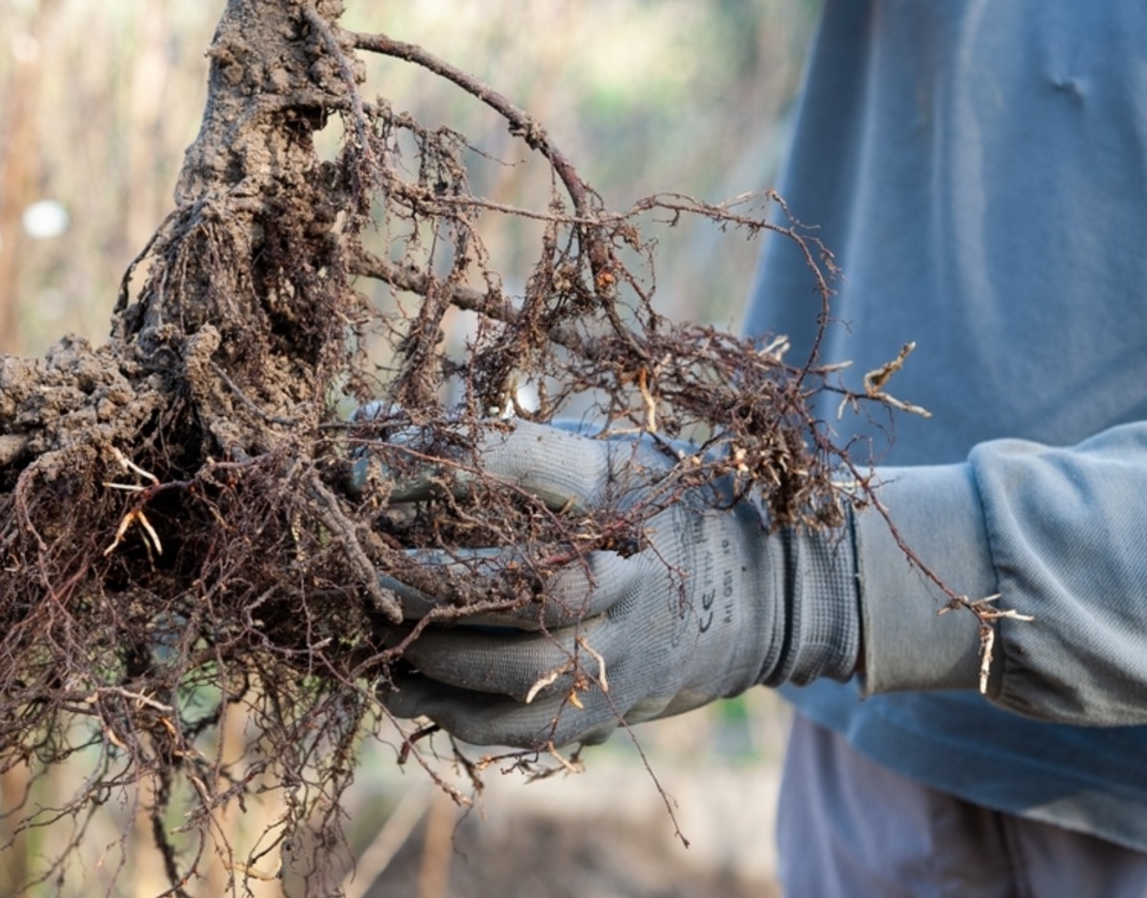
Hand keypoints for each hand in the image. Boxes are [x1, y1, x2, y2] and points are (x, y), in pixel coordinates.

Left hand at [379, 420, 860, 748]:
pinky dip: (462, 718)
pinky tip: (414, 697)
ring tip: (382, 643)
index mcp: (624, 489)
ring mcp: (629, 647)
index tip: (371, 471)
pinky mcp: (619, 704)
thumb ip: (501, 444)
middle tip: (371, 573)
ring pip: (525, 667)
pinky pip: (531, 726)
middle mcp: (630, 572)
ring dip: (441, 661)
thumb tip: (370, 419)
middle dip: (435, 583)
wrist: (775, 593)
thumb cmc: (664, 505)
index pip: (523, 466)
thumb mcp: (605, 454)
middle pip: (525, 584)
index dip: (438, 466)